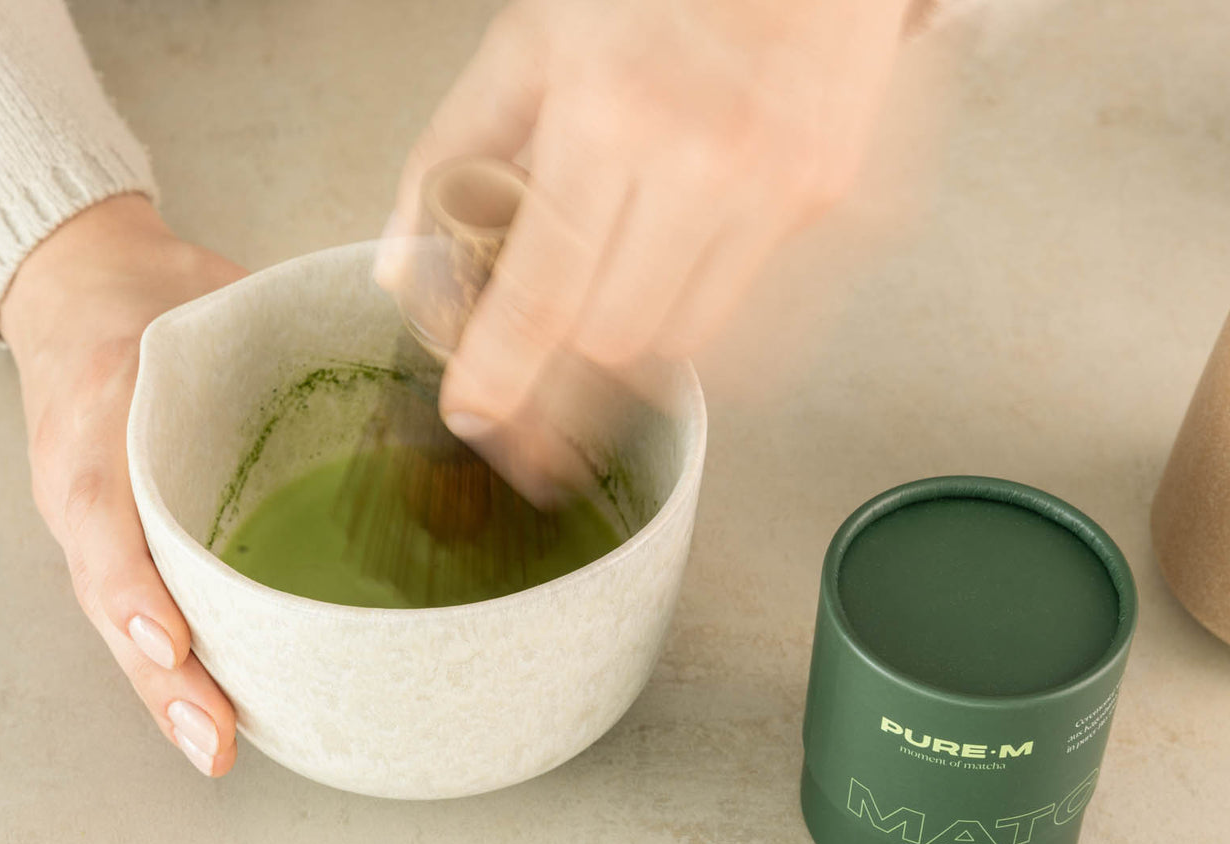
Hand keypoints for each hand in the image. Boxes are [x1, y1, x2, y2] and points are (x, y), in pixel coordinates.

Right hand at [0, 194, 246, 777]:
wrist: (80, 286)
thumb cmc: (153, 296)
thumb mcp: (200, 291)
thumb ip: (271, 332)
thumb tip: (418, 356)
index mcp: (100, 410)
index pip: (105, 509)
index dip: (135, 583)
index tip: (172, 640)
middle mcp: (86, 479)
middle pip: (110, 592)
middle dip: (159, 675)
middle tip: (213, 737)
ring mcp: (93, 517)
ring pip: (119, 617)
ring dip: (164, 691)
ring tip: (214, 749)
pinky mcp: (113, 537)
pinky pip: (135, 606)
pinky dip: (171, 666)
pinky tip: (216, 716)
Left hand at [378, 0, 911, 480]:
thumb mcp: (530, 43)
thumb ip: (451, 154)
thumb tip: (404, 268)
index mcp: (610, 118)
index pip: (544, 296)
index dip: (501, 374)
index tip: (471, 414)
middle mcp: (706, 164)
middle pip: (613, 341)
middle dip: (562, 357)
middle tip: (532, 354)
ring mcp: (779, 188)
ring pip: (684, 340)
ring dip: (629, 332)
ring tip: (606, 283)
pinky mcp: (825, 200)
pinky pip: (749, 306)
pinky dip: (695, 304)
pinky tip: (670, 263)